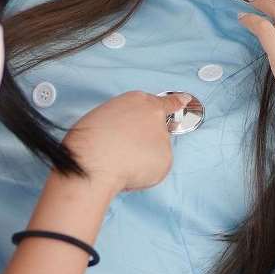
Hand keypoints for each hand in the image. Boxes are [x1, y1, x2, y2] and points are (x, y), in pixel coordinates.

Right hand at [63, 90, 192, 194]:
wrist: (94, 159)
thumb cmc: (89, 139)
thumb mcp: (105, 116)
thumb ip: (126, 120)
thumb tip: (132, 137)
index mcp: (138, 100)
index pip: (164, 101)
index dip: (176, 101)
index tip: (185, 99)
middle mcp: (155, 115)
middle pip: (158, 130)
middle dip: (145, 141)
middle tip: (123, 150)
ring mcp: (163, 137)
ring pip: (156, 151)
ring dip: (143, 158)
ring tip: (120, 160)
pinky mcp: (166, 159)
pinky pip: (156, 169)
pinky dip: (145, 173)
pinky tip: (129, 171)